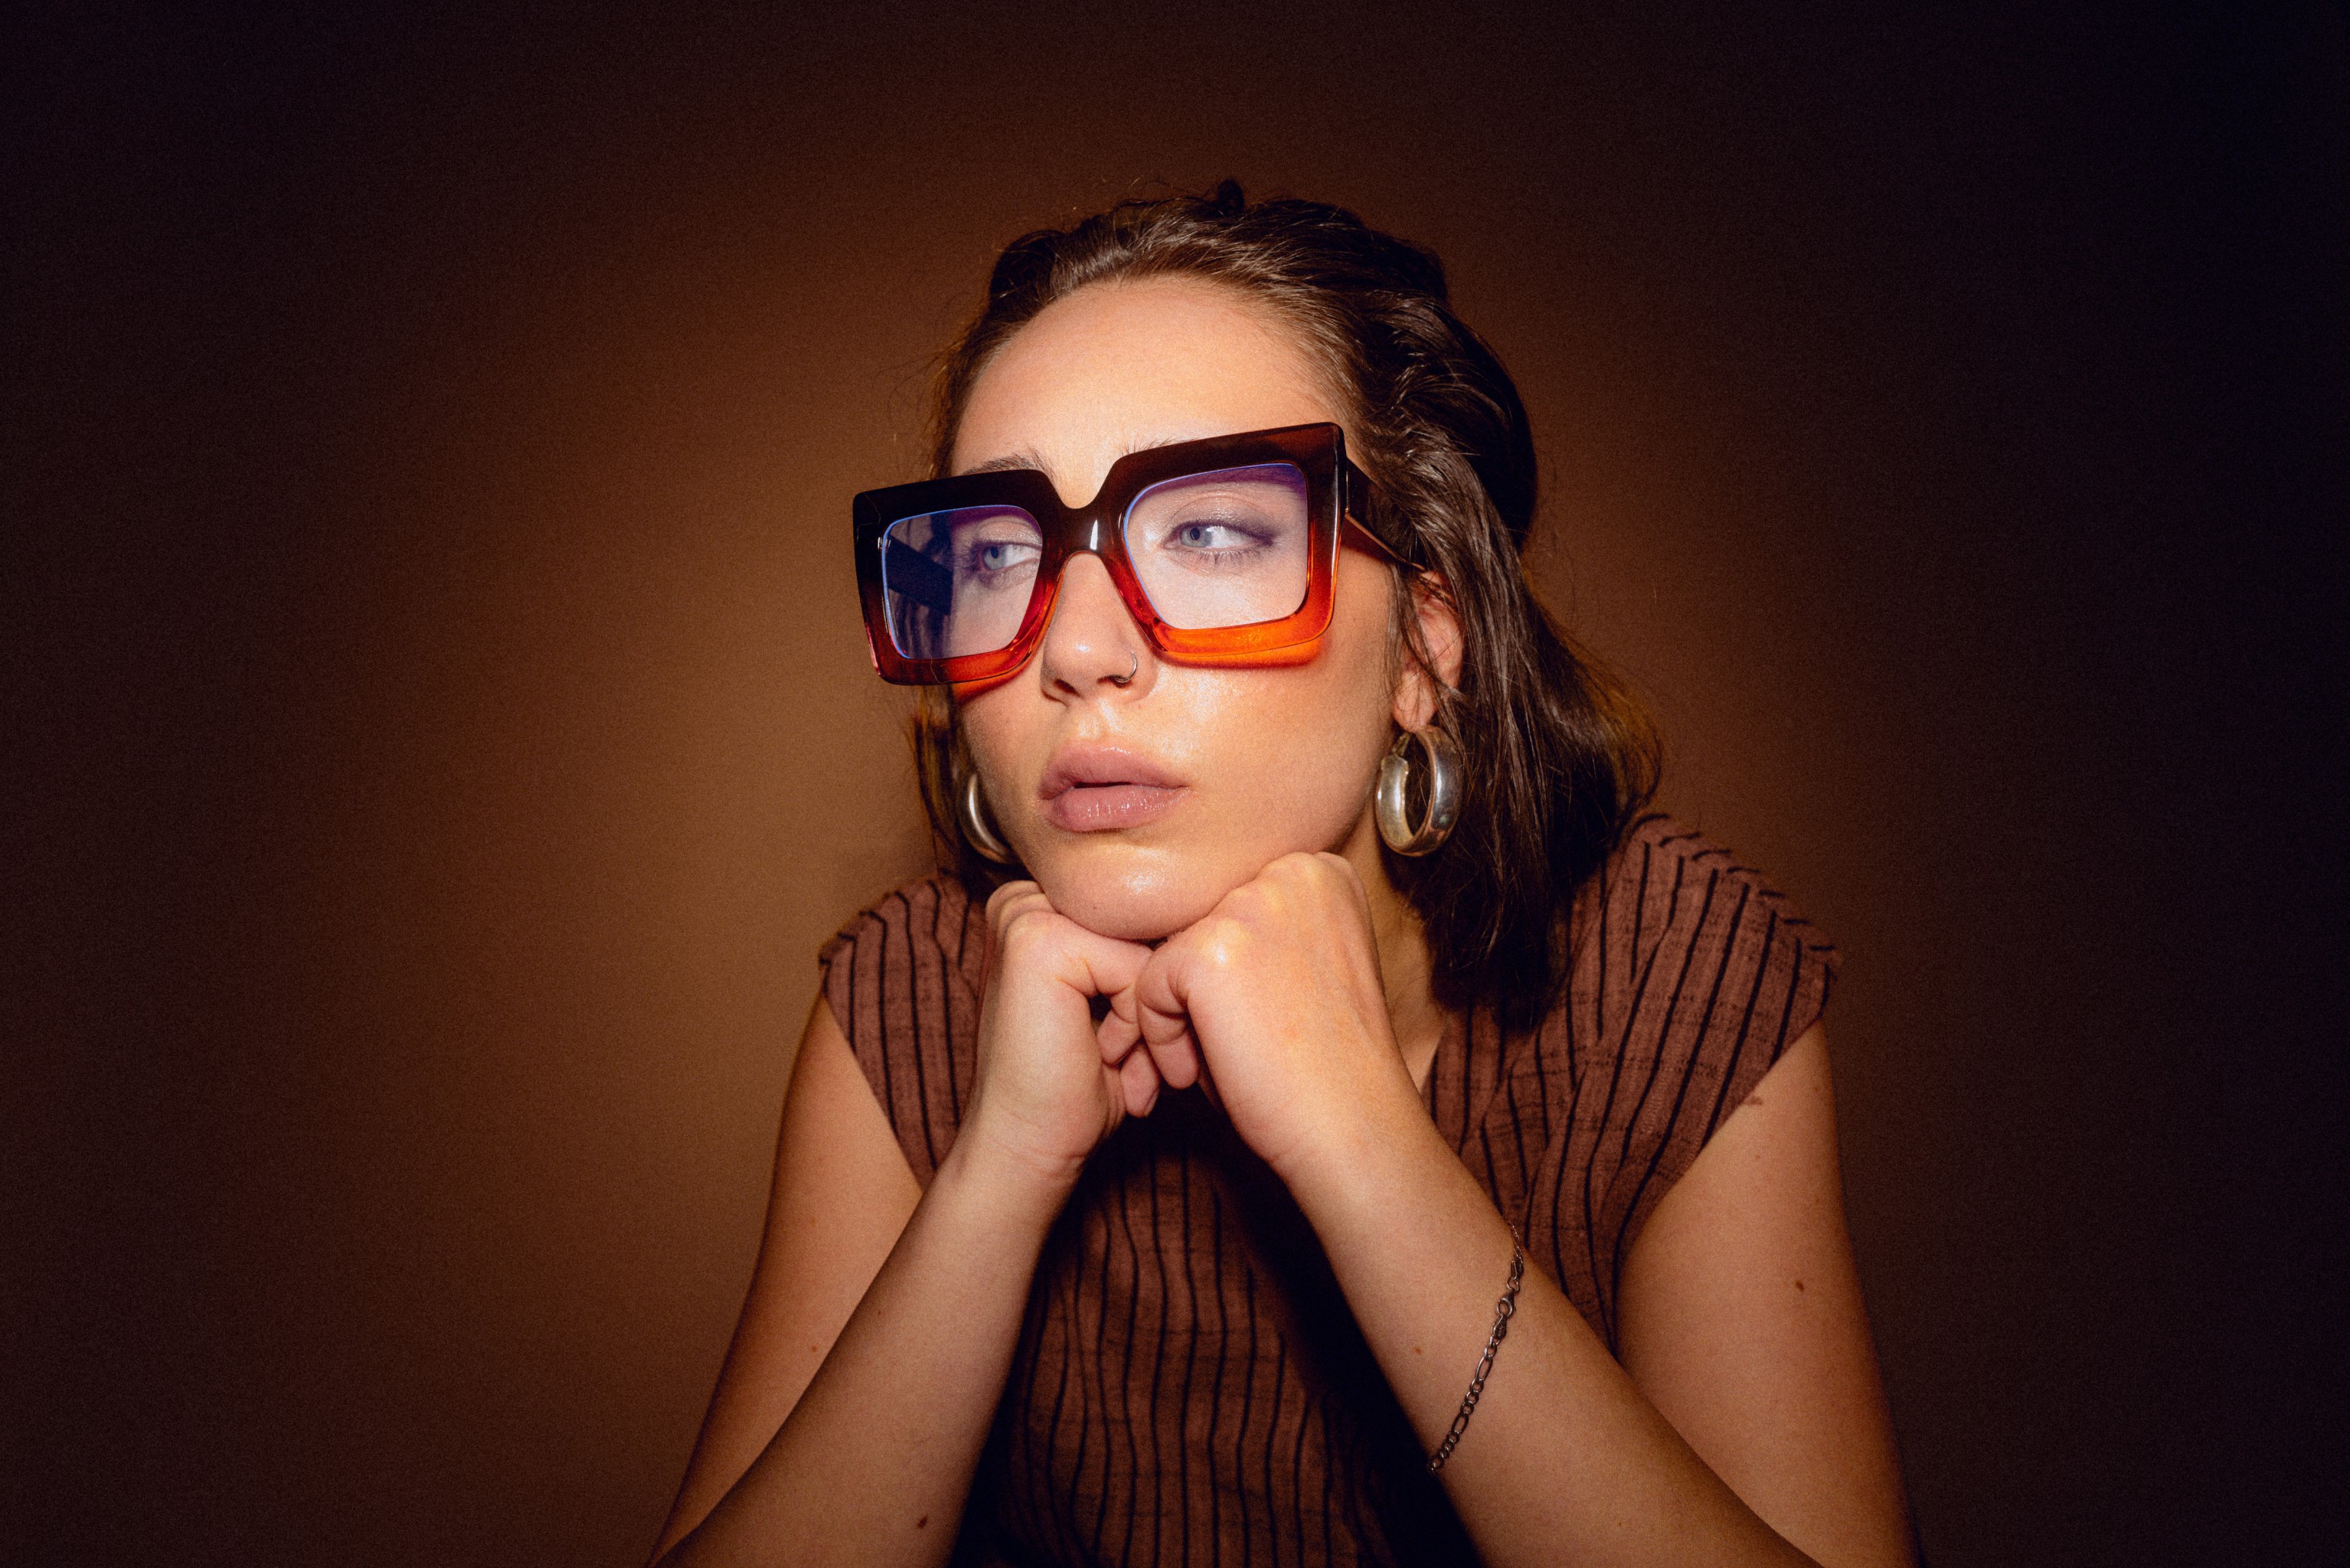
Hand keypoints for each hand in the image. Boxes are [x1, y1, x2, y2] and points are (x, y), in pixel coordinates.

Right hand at [958, 881, 1155, 1189]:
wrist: (1029, 1147)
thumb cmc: (1077, 1086)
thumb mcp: (1119, 1006)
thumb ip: (1145, 953)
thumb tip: (1218, 917)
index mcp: (1039, 906)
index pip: (1145, 918)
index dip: (1162, 982)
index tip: (1151, 1041)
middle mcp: (1026, 900)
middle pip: (1149, 928)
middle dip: (1160, 999)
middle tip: (1143, 1061)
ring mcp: (1026, 916)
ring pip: (1146, 948)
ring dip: (1150, 1016)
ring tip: (1126, 1064)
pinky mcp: (1036, 943)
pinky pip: (1134, 968)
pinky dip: (1136, 1023)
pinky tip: (1107, 1059)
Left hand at [1100, 852, 1425, 1180]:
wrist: (1354, 1127)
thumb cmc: (1330, 1064)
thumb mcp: (1309, 967)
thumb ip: (1262, 930)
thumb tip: (1188, 924)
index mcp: (1321, 871)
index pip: (1232, 906)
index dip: (1231, 973)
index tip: (1258, 1022)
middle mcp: (1290, 872)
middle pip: (1199, 926)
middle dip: (1200, 994)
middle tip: (1232, 1048)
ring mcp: (1250, 907)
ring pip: (1170, 954)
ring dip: (1180, 1016)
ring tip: (1218, 1062)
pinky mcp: (1209, 950)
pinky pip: (1148, 987)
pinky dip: (1161, 1039)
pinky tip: (1200, 1073)